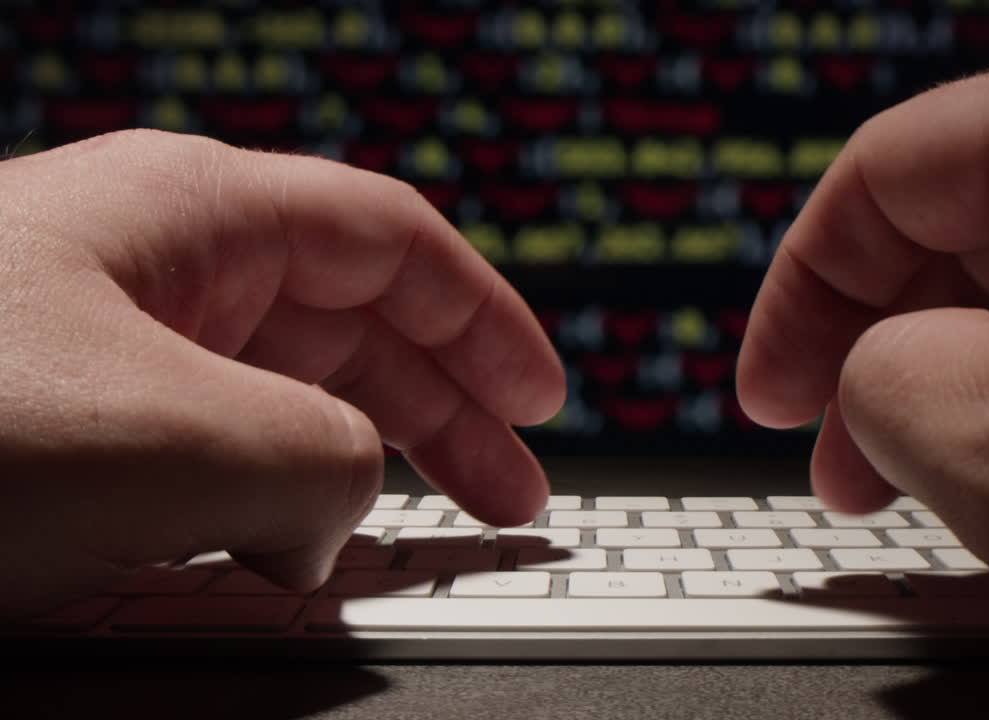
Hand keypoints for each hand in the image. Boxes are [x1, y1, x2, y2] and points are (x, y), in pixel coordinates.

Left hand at [0, 130, 563, 618]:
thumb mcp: (187, 438)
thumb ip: (325, 466)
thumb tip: (332, 519)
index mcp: (194, 213)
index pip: (393, 245)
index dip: (485, 324)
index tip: (538, 399)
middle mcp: (151, 266)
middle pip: (350, 327)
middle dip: (440, 416)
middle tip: (506, 492)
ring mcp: (97, 347)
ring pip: (275, 401)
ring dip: (349, 474)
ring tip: (396, 536)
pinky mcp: (58, 428)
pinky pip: (198, 459)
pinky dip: (256, 510)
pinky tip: (273, 554)